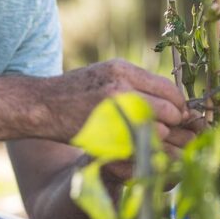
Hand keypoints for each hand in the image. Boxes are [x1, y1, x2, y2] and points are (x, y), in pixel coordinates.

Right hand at [55, 58, 187, 141]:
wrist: (42, 104)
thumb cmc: (75, 92)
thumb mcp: (106, 75)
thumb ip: (136, 84)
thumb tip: (170, 102)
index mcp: (124, 69)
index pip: (169, 89)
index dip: (177, 106)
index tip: (177, 116)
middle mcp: (122, 85)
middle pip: (170, 109)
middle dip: (174, 124)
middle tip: (169, 133)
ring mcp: (114, 108)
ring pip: (160, 128)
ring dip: (161, 138)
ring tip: (152, 141)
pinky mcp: (106, 130)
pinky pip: (140, 143)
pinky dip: (144, 149)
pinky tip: (137, 148)